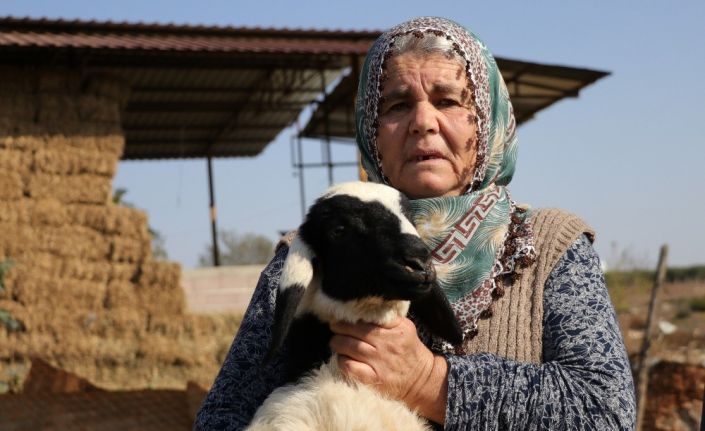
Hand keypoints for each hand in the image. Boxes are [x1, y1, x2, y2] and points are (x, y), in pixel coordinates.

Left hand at [329, 317, 447, 422]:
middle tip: (335, 326)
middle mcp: (388, 343)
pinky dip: (342, 360)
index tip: (344, 314)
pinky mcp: (374, 377)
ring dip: (337, 342)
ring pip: (349, 346)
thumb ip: (388, 318)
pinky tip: (342, 357)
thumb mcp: (405, 329)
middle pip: (355, 330)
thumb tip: (364, 307)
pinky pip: (349, 366)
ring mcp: (380, 361)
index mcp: (397, 328)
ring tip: (336, 341)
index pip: (369, 315)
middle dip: (340, 327)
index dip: (352, 314)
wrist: (421, 380)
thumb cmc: (409, 351)